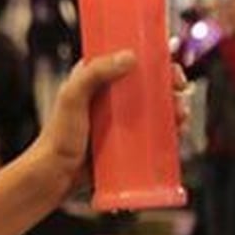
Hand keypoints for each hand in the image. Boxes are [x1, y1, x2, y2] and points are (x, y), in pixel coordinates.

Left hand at [32, 51, 189, 190]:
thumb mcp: (72, 98)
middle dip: (171, 88)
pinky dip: (169, 132)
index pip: (129, 60)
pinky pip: (152, 134)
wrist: (54, 176)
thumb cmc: (57, 138)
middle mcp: (108, 97)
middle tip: (179, 94)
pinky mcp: (124, 143)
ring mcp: (118, 121)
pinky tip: (177, 135)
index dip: (154, 61)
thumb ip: (94, 74)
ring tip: (180, 119)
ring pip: (154, 109)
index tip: (168, 69)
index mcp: (94, 79)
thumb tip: (129, 57)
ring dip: (175, 110)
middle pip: (149, 85)